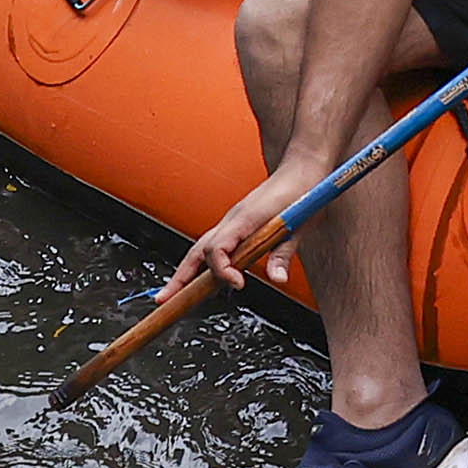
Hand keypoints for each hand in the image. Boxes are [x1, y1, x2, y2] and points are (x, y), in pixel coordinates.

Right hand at [166, 149, 328, 305]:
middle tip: (164, 299)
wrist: (303, 168)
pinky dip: (200, 262)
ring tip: (173, 293)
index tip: (238, 284)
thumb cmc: (302, 191)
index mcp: (245, 218)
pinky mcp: (237, 224)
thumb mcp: (299, 226)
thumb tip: (277, 279)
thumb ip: (284, 254)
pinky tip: (199, 275)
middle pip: (197, 251)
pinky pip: (212, 244)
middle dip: (179, 277)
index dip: (222, 270)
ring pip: (200, 248)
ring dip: (185, 271)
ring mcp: (232, 222)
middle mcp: (232, 220)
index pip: (218, 248)